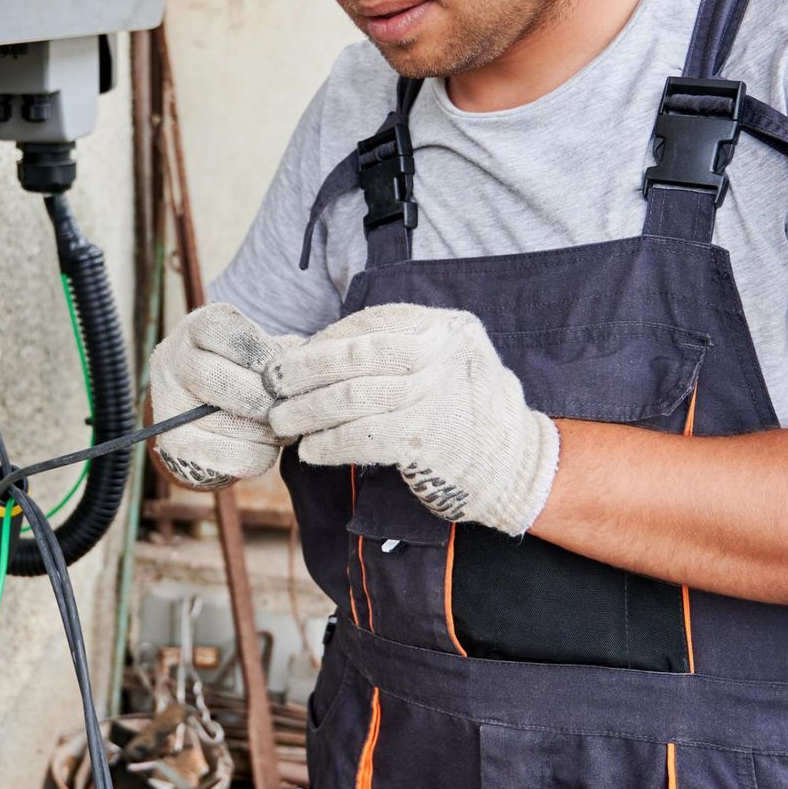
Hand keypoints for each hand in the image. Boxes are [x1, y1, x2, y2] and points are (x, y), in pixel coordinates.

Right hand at [150, 304, 299, 490]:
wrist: (201, 407)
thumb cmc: (244, 370)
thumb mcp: (258, 348)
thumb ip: (285, 353)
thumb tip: (314, 365)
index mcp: (197, 328)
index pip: (231, 334)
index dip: (266, 355)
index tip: (286, 371)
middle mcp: (173, 361)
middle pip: (221, 381)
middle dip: (265, 399)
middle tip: (289, 407)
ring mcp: (169, 404)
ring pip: (228, 423)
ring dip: (268, 429)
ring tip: (284, 425)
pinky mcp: (175, 445)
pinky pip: (231, 456)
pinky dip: (260, 453)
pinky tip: (267, 443)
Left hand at [264, 304, 558, 534]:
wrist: (514, 465)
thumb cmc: (464, 411)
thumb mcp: (446, 362)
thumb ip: (395, 350)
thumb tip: (310, 350)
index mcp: (447, 327)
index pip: (372, 323)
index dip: (326, 340)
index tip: (294, 356)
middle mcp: (442, 356)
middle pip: (356, 357)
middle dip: (304, 370)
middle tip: (273, 385)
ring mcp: (435, 398)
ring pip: (352, 399)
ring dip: (308, 412)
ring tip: (283, 422)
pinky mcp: (425, 442)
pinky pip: (361, 439)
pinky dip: (329, 445)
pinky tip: (312, 450)